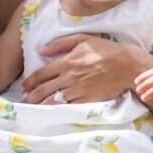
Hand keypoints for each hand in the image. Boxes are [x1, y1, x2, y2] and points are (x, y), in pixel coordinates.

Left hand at [22, 34, 150, 103]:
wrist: (127, 65)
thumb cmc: (105, 50)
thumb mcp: (83, 39)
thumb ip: (60, 43)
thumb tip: (41, 49)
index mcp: (67, 62)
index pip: (42, 73)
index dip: (31, 81)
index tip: (25, 86)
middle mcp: (70, 77)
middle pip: (45, 89)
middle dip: (32, 96)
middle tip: (25, 101)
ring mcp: (78, 90)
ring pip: (54, 100)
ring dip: (42, 105)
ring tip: (34, 109)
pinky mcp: (88, 100)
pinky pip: (69, 107)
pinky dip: (58, 111)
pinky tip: (52, 113)